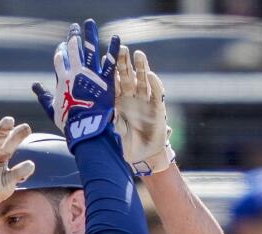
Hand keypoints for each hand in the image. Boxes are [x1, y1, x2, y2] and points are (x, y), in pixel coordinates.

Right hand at [31, 19, 118, 146]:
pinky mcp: (105, 80)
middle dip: (73, 37)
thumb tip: (35, 86)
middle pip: (73, 49)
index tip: (62, 45)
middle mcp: (75, 72)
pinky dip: (114, 48)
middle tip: (74, 29)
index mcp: (62, 79)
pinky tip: (117, 37)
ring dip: (89, 35)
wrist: (85, 129)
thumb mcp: (53, 110)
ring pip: (89, 49)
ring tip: (89, 24)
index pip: (60, 59)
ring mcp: (90, 75)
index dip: (61, 51)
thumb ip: (44, 97)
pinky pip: (110, 61)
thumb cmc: (68, 123)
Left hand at [114, 46, 174, 175]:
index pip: (112, 82)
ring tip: (138, 54)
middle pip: (126, 76)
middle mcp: (131, 98)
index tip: (104, 57)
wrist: (143, 157)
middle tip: (121, 48)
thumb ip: (111, 121)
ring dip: (141, 67)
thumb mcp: (113, 132)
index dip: (110, 70)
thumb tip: (108, 112)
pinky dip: (154, 84)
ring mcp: (145, 101)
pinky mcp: (158, 108)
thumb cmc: (124, 145)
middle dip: (124, 62)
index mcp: (117, 101)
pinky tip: (150, 74)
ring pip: (142, 80)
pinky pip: (156, 93)